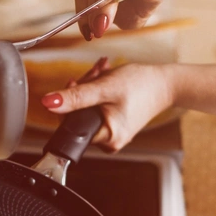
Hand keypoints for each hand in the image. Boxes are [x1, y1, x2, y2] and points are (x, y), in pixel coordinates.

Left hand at [42, 63, 172, 151]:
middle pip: (77, 116)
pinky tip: (106, 78)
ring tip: (103, 73)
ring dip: (90, 87)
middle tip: (94, 74)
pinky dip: (98, 92)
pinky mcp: (115, 125)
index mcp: (106, 139)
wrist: (166, 83)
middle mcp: (108, 142)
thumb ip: (75, 97)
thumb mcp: (104, 88)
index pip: (70, 125)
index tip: (78, 83)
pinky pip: (97, 108)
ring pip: (86, 109)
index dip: (70, 103)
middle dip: (82, 90)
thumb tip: (48, 103)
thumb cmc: (142, 85)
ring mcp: (112, 134)